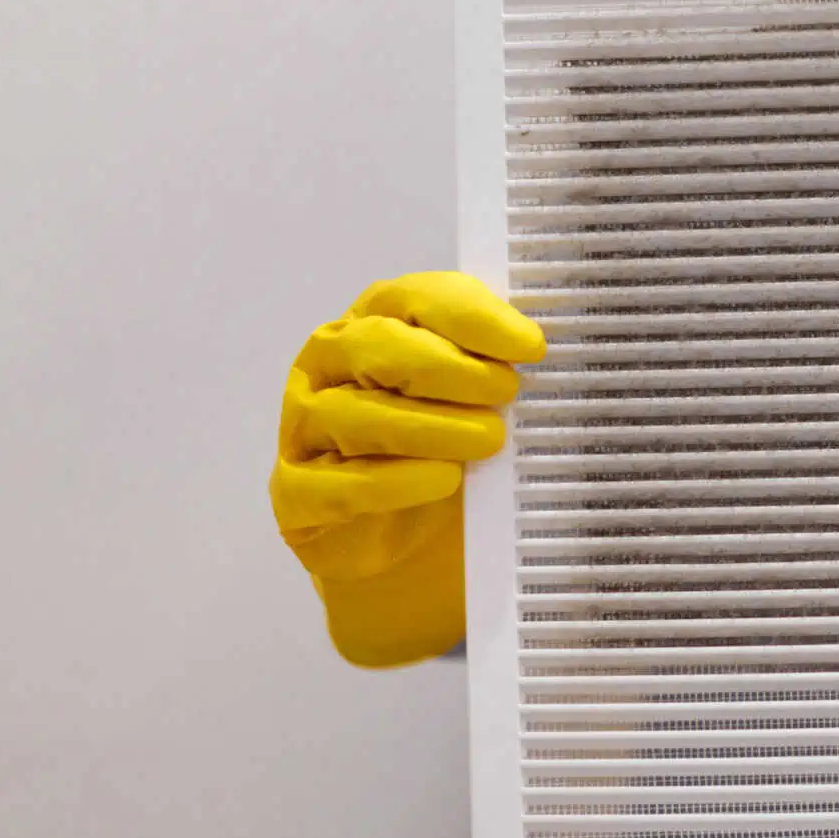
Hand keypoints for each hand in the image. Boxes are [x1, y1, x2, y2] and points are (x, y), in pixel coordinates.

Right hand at [268, 273, 545, 666]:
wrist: (401, 539)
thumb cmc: (438, 445)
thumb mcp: (469, 397)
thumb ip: (492, 364)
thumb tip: (541, 349)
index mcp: (373, 320)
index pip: (416, 298)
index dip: (475, 318)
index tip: (531, 346)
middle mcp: (328, 363)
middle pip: (378, 346)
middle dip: (450, 368)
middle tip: (506, 394)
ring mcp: (303, 426)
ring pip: (356, 414)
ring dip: (431, 427)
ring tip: (488, 441)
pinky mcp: (296, 492)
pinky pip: (339, 483)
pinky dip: (396, 482)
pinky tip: (444, 480)